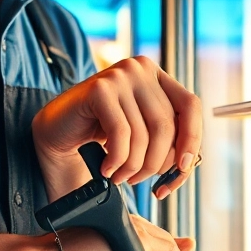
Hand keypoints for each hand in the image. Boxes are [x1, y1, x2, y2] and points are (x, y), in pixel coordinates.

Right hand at [33, 56, 201, 199]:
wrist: (58, 129)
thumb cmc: (101, 133)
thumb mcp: (139, 132)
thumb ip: (164, 140)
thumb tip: (186, 164)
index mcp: (156, 76)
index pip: (190, 105)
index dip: (192, 139)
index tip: (183, 167)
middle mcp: (140, 69)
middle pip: (167, 125)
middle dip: (157, 163)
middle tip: (141, 181)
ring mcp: (119, 76)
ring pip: (144, 134)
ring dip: (134, 167)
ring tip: (121, 177)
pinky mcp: (99, 90)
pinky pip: (121, 134)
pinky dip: (118, 160)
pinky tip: (108, 169)